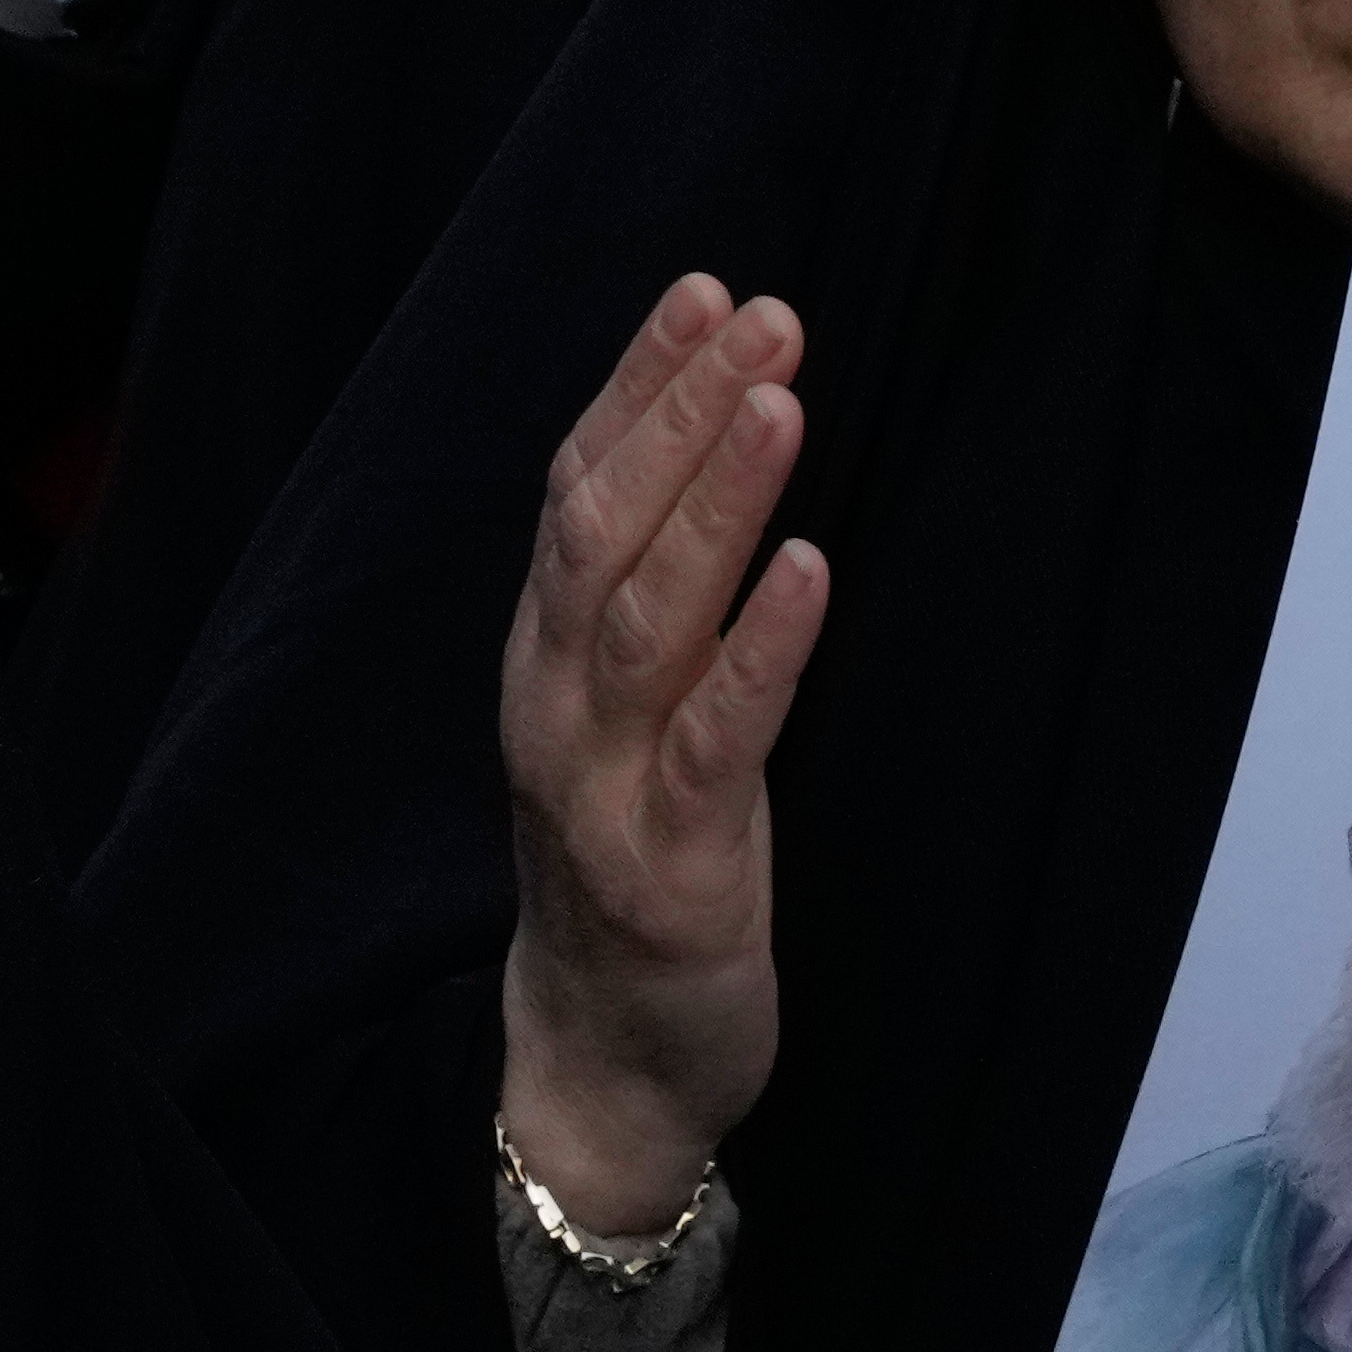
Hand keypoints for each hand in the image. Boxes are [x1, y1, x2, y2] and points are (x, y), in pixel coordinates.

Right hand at [490, 275, 820, 1231]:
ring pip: (645, 616)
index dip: (635, 386)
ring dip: (712, 499)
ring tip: (780, 400)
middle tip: (765, 314)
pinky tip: (809, 567)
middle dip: (678, 412)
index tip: (707, 290)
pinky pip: (714, 739)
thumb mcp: (628, 718)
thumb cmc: (633, 871)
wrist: (604, 1061)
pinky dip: (760, 647)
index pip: (576, 491)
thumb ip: (655, 601)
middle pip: (600, 530)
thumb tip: (727, 456)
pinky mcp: (670, 867)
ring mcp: (601, 788)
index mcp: (543, 661)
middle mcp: (552, 708)